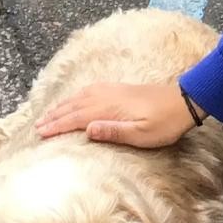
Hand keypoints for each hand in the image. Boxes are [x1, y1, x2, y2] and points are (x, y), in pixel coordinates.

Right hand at [34, 82, 197, 147]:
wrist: (185, 101)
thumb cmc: (166, 123)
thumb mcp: (143, 134)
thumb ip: (115, 132)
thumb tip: (87, 129)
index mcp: (110, 109)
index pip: (76, 118)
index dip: (57, 126)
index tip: (40, 134)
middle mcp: (108, 97)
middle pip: (74, 106)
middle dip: (54, 115)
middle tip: (37, 126)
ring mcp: (114, 90)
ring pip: (81, 96)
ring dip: (63, 105)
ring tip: (49, 114)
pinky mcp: (121, 89)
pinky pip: (91, 90)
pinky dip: (78, 95)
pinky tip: (76, 98)